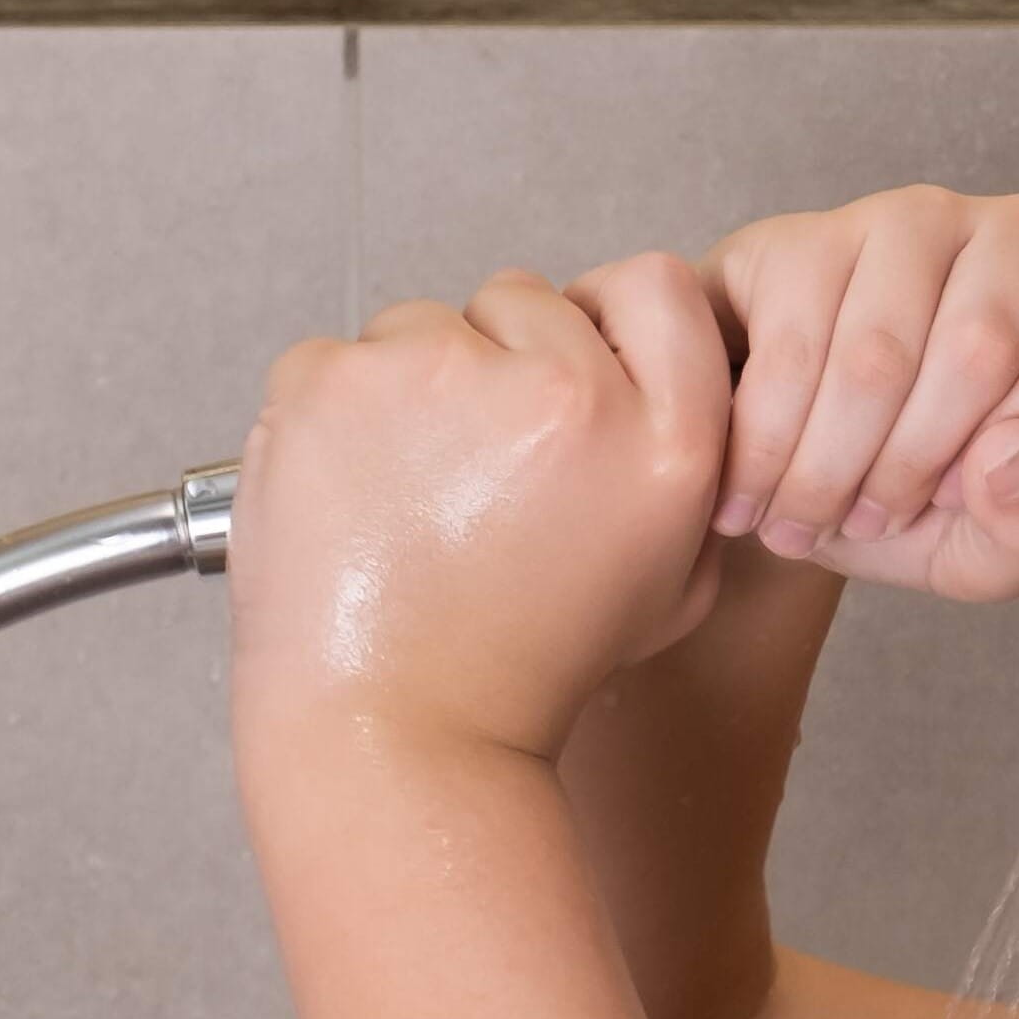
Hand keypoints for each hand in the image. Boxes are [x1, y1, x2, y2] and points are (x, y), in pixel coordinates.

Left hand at [227, 251, 733, 763]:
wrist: (393, 733)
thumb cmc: (521, 672)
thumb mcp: (671, 586)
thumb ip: (685, 469)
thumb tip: (653, 376)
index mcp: (660, 442)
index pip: (657, 285)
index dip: (606, 326)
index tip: (565, 377)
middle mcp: (560, 392)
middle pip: (525, 301)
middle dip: (497, 367)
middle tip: (473, 476)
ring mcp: (436, 376)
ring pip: (422, 327)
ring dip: (413, 391)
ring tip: (407, 500)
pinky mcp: (333, 382)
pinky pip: (336, 358)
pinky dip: (335, 416)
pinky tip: (352, 497)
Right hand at [708, 186, 1018, 605]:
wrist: (789, 480)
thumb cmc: (911, 502)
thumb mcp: (988, 551)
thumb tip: (1018, 462)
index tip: (962, 499)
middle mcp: (1017, 237)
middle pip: (981, 350)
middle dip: (913, 468)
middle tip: (872, 521)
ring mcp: (912, 221)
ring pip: (878, 354)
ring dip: (832, 466)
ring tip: (808, 513)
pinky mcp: (808, 234)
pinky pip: (793, 346)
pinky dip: (769, 440)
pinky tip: (762, 477)